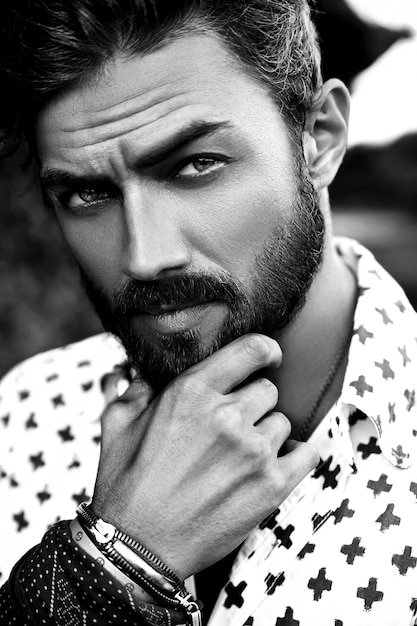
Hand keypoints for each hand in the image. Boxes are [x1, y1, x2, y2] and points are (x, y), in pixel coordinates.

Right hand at [92, 333, 318, 578]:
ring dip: (266, 433)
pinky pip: (307, 454)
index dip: (266, 350)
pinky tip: (277, 462)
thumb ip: (136, 386)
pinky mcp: (272, 486)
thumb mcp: (117, 423)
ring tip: (242, 454)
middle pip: (268, 390)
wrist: (137, 547)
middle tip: (233, 425)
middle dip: (252, 403)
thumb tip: (145, 371)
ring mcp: (254, 451)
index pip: (253, 349)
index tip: (268, 358)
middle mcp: (228, 415)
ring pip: (283, 422)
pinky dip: (296, 456)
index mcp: (193, 391)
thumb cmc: (125, 484)